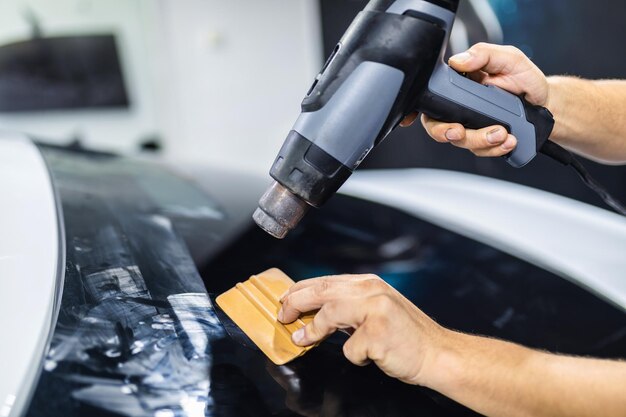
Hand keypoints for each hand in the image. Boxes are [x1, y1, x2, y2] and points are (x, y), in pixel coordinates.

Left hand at [277, 274, 447, 384]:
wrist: (437, 353)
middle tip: (282, 315)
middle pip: (322, 291)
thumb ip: (348, 305)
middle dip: (296, 302)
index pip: (325, 281)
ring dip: (312, 330)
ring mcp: (375, 310)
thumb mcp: (376, 309)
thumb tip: (313, 310)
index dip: (301, 290)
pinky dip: (354, 356)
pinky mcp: (378, 334)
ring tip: (301, 339)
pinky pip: (351, 348)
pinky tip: (368, 356)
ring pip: (329, 314)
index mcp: (369, 283)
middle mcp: (372, 291)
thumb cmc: (405, 335)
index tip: (285, 300)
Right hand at [402, 42, 548, 156]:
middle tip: (460, 131)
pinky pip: (480, 151)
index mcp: (458, 84)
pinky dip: (495, 149)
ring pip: (461, 141)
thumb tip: (459, 60)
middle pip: (437, 125)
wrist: (547, 104)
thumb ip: (484, 55)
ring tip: (502, 134)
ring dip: (479, 141)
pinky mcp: (482, 142)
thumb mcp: (510, 58)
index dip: (413, 110)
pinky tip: (509, 141)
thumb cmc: (525, 79)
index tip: (409, 119)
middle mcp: (459, 107)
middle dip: (446, 132)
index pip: (429, 97)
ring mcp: (469, 126)